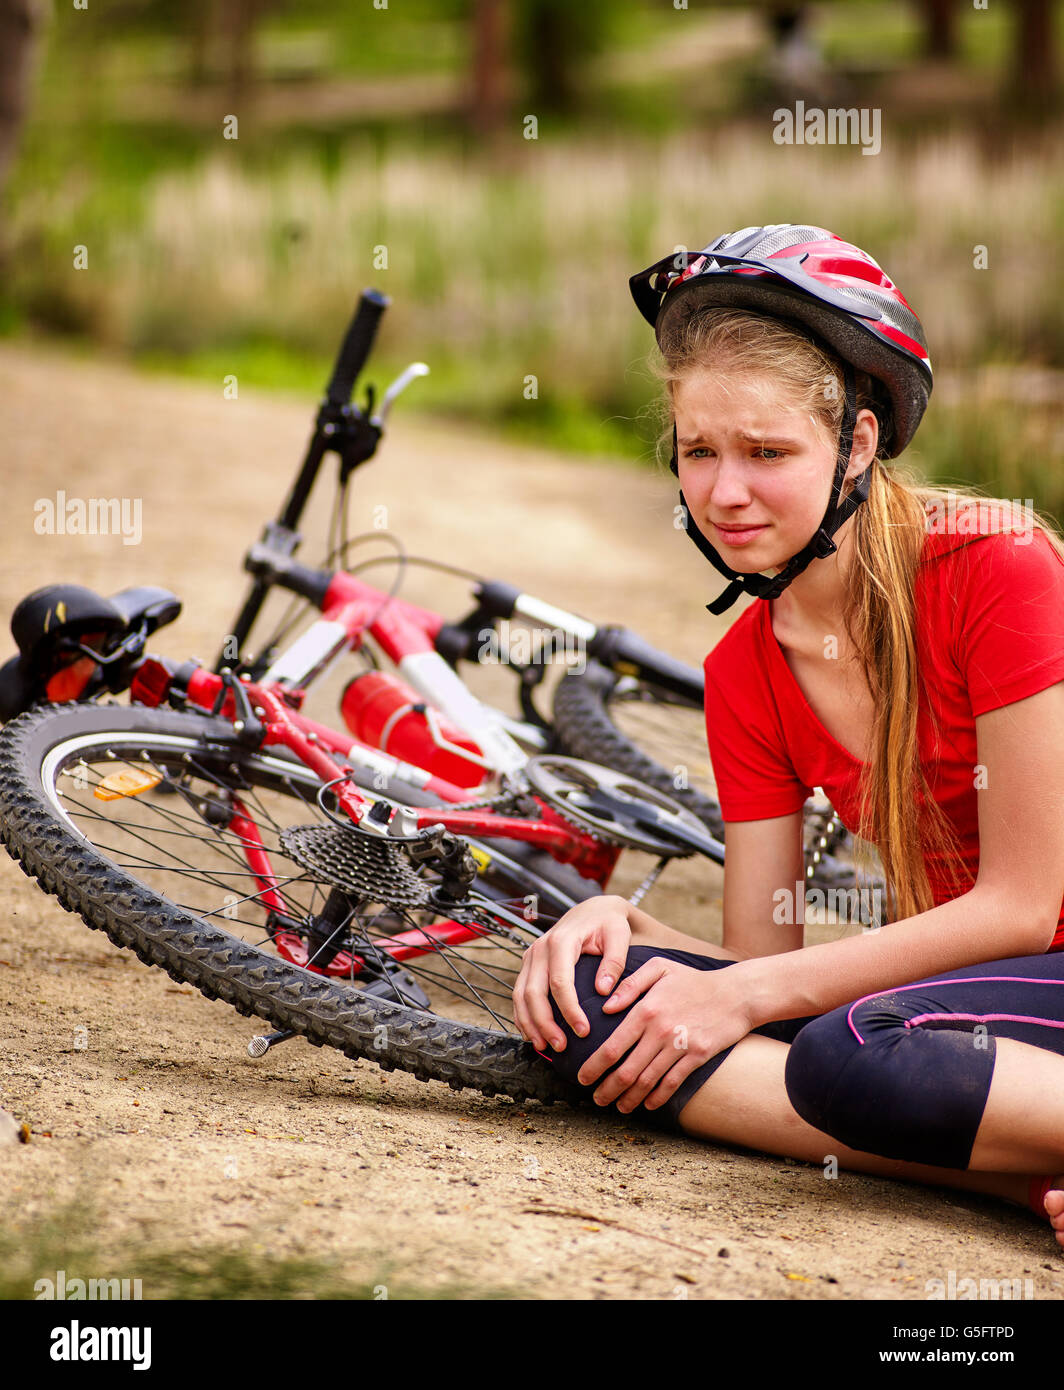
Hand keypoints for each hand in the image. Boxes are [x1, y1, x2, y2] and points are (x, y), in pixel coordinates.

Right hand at [512, 895, 631, 1052]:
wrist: (592, 910)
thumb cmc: (608, 923)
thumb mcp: (618, 936)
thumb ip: (614, 961)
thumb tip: (603, 990)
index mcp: (562, 941)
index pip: (560, 982)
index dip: (569, 1010)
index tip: (583, 1031)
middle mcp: (540, 948)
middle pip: (533, 992)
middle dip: (544, 1023)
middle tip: (561, 1046)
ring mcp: (531, 956)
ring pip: (520, 995)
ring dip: (530, 1024)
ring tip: (545, 1047)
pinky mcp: (529, 965)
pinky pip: (519, 994)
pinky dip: (522, 1016)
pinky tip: (533, 1034)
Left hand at [579, 957, 758, 1112]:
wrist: (736, 993)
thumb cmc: (693, 980)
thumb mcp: (659, 968)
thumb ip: (629, 984)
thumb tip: (606, 1007)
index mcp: (646, 1010)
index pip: (613, 1046)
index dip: (595, 1066)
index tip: (582, 1077)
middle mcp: (660, 1031)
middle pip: (626, 1069)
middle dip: (607, 1089)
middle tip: (596, 1099)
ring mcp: (679, 1045)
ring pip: (647, 1080)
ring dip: (629, 1098)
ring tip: (618, 1107)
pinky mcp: (697, 1056)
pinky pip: (672, 1082)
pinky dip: (657, 1097)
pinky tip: (647, 1104)